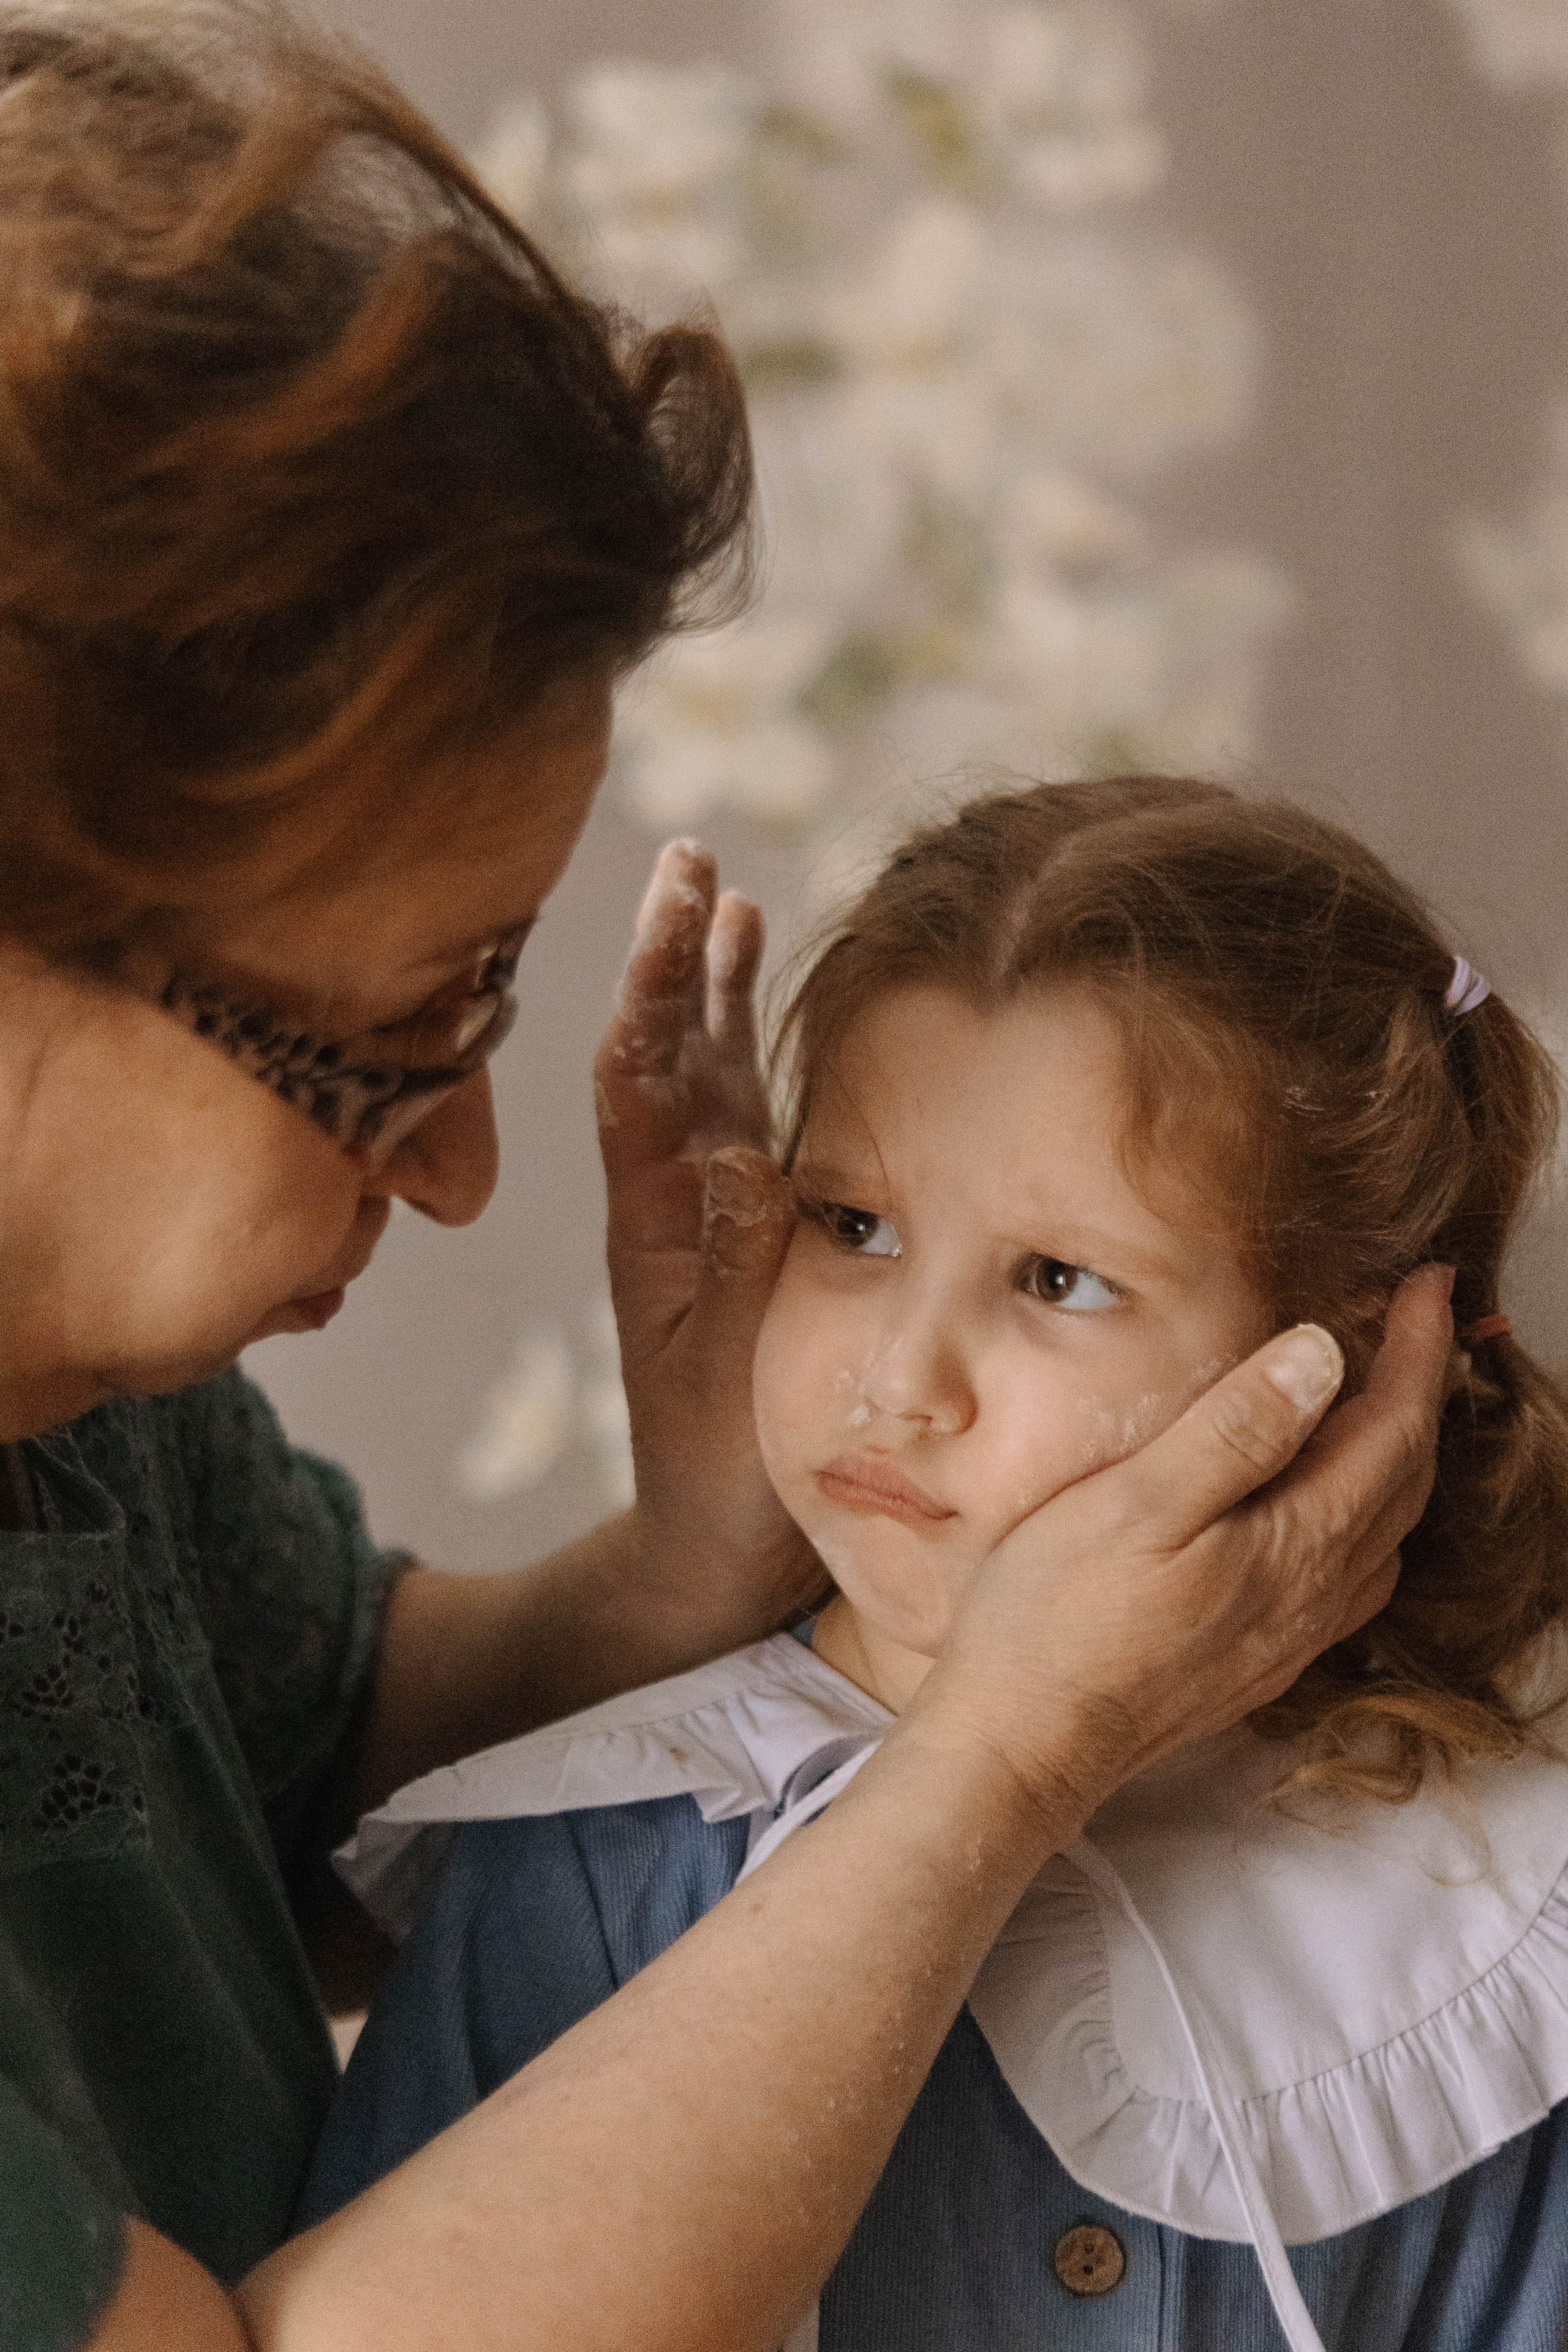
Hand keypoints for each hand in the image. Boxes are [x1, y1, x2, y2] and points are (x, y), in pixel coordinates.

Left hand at [593, 841, 820, 1636]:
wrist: (712, 1555)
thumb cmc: (721, 1478)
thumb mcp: (732, 1372)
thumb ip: (743, 1261)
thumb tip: (736, 1148)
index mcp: (654, 1224)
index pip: (642, 1075)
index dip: (656, 980)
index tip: (678, 896)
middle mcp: (678, 1204)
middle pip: (670, 1051)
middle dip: (679, 954)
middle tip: (690, 856)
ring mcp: (716, 1219)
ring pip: (713, 1079)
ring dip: (716, 991)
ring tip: (731, 900)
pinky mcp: (758, 1243)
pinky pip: (757, 1131)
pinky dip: (765, 1063)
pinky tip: (780, 1020)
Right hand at [914, 1264, 1454, 1820]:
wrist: (1021, 1746)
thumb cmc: (1056, 1619)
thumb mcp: (1137, 1502)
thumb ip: (1235, 1430)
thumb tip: (1322, 1355)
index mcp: (1294, 1544)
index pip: (1392, 1429)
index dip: (1419, 1351)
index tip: (1430, 1281)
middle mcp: (1312, 1596)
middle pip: (1404, 1480)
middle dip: (1420, 1393)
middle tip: (1415, 1323)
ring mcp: (1288, 1636)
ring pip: (1382, 1532)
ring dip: (1396, 1457)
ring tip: (1376, 1397)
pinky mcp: (1255, 1661)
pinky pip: (1348, 1576)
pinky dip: (1361, 1516)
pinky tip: (1323, 1505)